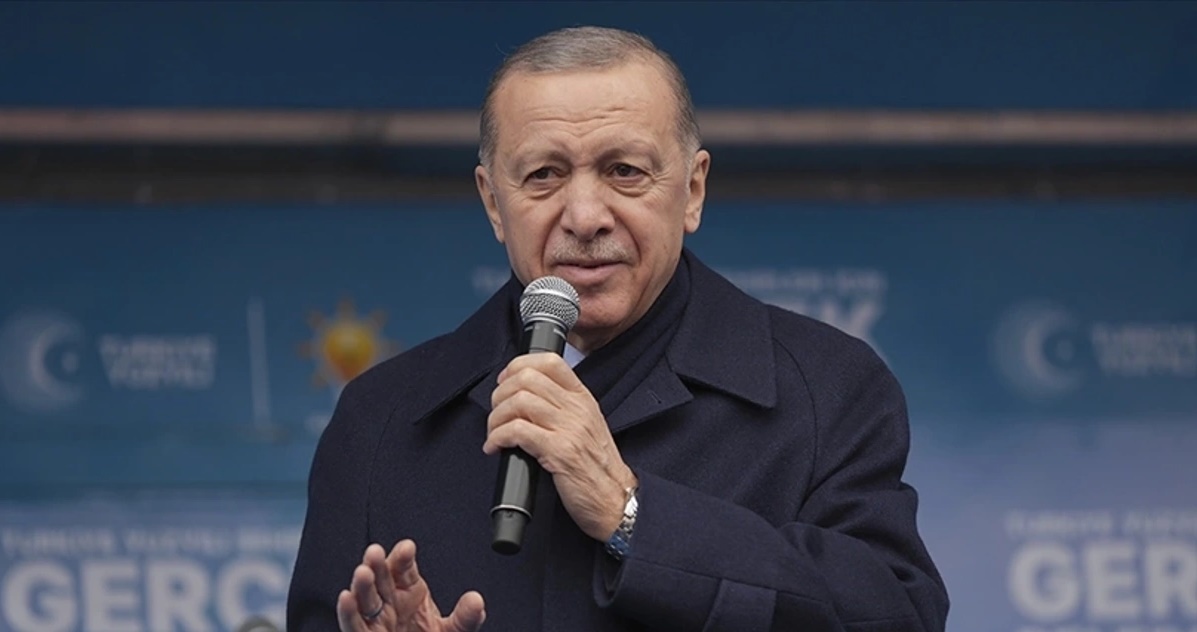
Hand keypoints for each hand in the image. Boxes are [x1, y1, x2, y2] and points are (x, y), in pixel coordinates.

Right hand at [336, 540, 485, 631]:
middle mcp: (390, 602)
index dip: (404, 557)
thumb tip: (476, 601)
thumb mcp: (452, 631)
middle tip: (376, 552)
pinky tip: (346, 597)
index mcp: (410, 591)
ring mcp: (376, 620)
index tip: (408, 548)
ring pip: (365, 599)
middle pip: (381, 579)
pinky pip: (354, 625)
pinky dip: (348, 612)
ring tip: (363, 572)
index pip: (405, 569)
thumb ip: (465, 618)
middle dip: (378, 564)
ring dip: (362, 585)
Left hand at [484, 353, 636, 540]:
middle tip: (495, 413)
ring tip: (494, 433)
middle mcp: (576, 409)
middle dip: (499, 394)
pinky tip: (496, 448)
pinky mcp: (559, 452)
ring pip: (518, 402)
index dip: (518, 366)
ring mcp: (569, 429)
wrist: (615, 500)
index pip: (550, 361)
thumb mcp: (587, 426)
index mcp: (582, 399)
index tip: (504, 383)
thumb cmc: (597, 468)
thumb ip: (562, 407)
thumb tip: (524, 398)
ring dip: (495, 418)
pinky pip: (517, 431)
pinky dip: (497, 438)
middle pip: (527, 379)